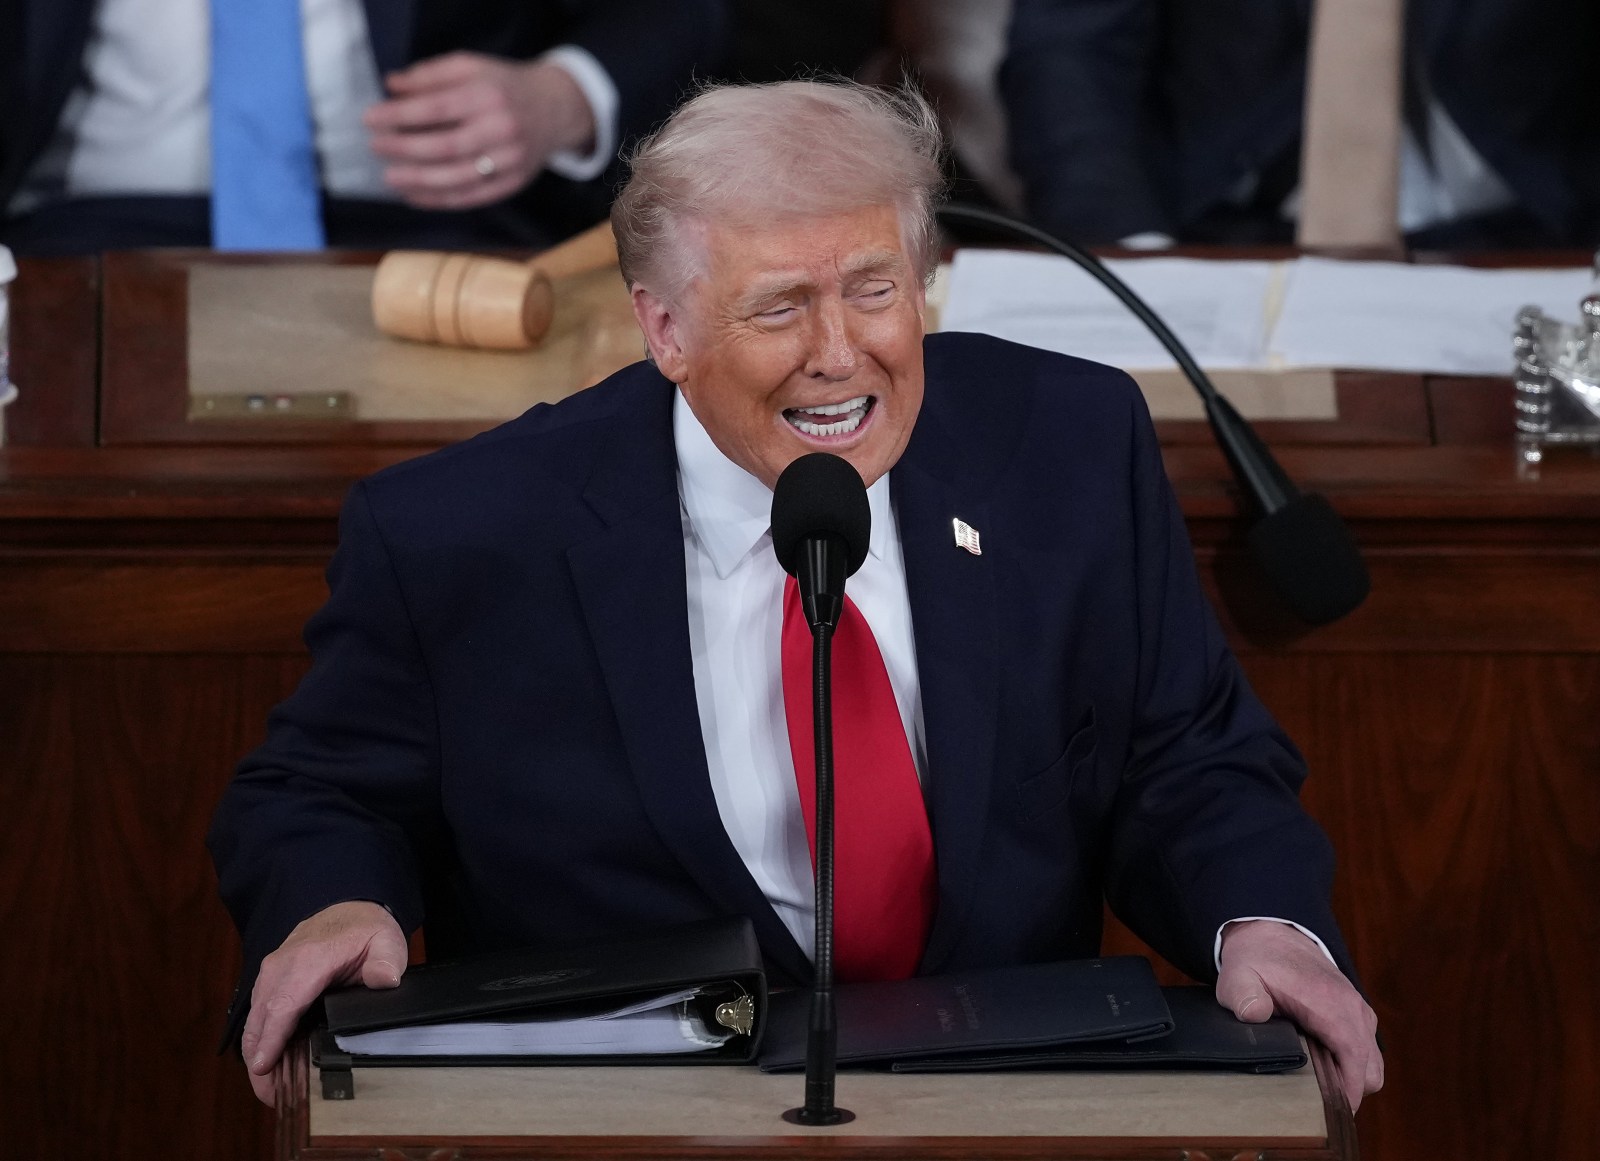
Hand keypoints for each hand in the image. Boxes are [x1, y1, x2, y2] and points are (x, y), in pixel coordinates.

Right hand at [239, 900, 407, 1105]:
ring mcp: (271, 973)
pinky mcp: (268, 981)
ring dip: (257, 1053)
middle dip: (260, 1059)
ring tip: (270, 1090)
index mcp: (309, 959)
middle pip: (262, 1018)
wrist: (350, 910)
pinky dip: (260, 1040)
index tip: (264, 1067)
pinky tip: (269, 1065)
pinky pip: (259, 1014)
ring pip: (255, 1019)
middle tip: (272, 1097)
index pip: (285, 1003)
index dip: (273, 1037)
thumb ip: (386, 961)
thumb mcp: (386, 941)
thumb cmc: (367, 929)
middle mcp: (281, 965)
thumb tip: (385, 980)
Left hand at [364, 53, 596, 209]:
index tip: (370, 118)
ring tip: (390, 177)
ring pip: (457, 178)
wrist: (555, 110)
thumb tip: (392, 86)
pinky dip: (439, 200)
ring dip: (418, 181)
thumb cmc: (504, 86)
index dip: (399, 115)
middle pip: (445, 147)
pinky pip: (471, 198)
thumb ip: (430, 75)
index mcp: (489, 96)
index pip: (437, 108)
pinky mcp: (513, 184)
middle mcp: (502, 130)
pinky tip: (414, 196)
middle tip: (376, 147)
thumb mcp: (471, 67)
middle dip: (404, 149)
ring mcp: (510, 161)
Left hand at [1216, 919, 1383, 1111]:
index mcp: (1332, 1003)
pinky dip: (1350, 1067)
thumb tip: (1255, 1014)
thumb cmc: (1256, 959)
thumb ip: (1243, 995)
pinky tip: (1319, 1071)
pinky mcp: (1356, 1017)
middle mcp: (1354, 1010)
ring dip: (1350, 1081)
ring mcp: (1359, 1013)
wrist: (1271, 933)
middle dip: (1348, 1092)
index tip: (1328, 1114)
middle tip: (1313, 1105)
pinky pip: (1365, 1054)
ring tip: (1314, 1090)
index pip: (1355, 1059)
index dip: (1346, 1091)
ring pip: (1371, 1066)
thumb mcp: (1238, 975)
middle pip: (1370, 1072)